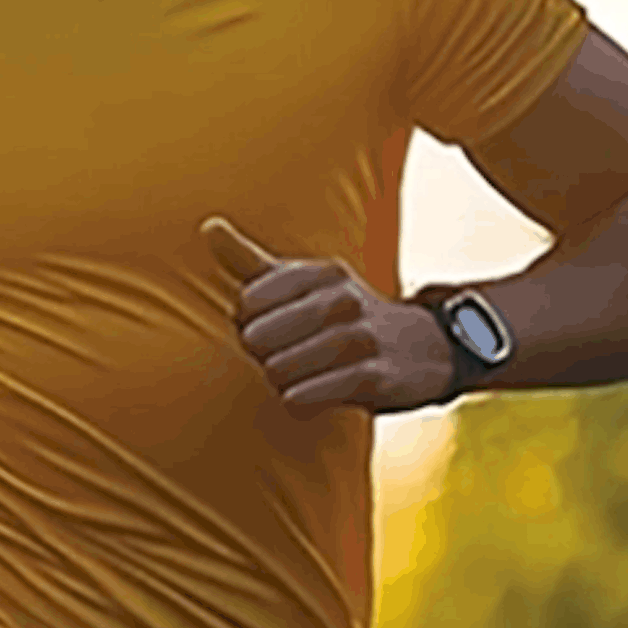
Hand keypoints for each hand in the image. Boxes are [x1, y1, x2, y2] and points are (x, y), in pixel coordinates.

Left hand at [202, 218, 453, 415]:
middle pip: (261, 337)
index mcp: (320, 273)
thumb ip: (251, 262)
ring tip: (288, 378)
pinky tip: (300, 398)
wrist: (420, 348)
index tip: (264, 329)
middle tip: (276, 358)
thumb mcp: (301, 284)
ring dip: (278, 380)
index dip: (245, 324)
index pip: (248, 301)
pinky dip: (299, 400)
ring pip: (284, 368)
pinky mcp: (377, 377)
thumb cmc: (341, 316)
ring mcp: (363, 337)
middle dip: (260, 355)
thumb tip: (208, 227)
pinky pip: (314, 394)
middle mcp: (342, 298)